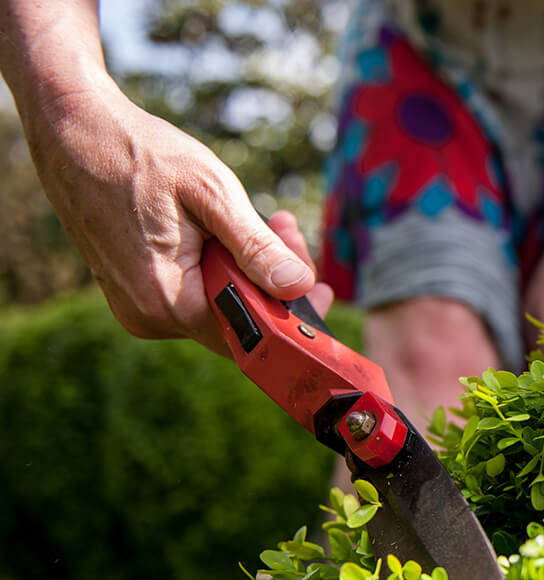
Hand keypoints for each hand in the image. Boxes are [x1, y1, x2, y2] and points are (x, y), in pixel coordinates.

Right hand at [24, 83, 328, 354]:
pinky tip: (227, 229)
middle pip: (238, 321)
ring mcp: (139, 308)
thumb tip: (297, 286)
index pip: (250, 335)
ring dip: (250, 268)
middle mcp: (149, 317)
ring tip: (263, 219)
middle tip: (286, 230)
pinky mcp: (136, 292)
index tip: (319, 285)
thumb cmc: (141, 154)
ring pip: (219, 305)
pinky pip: (196, 293)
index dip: (290, 314)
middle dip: (273, 281)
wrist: (76, 131)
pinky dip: (222, 266)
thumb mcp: (211, 193)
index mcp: (167, 302)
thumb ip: (255, 247)